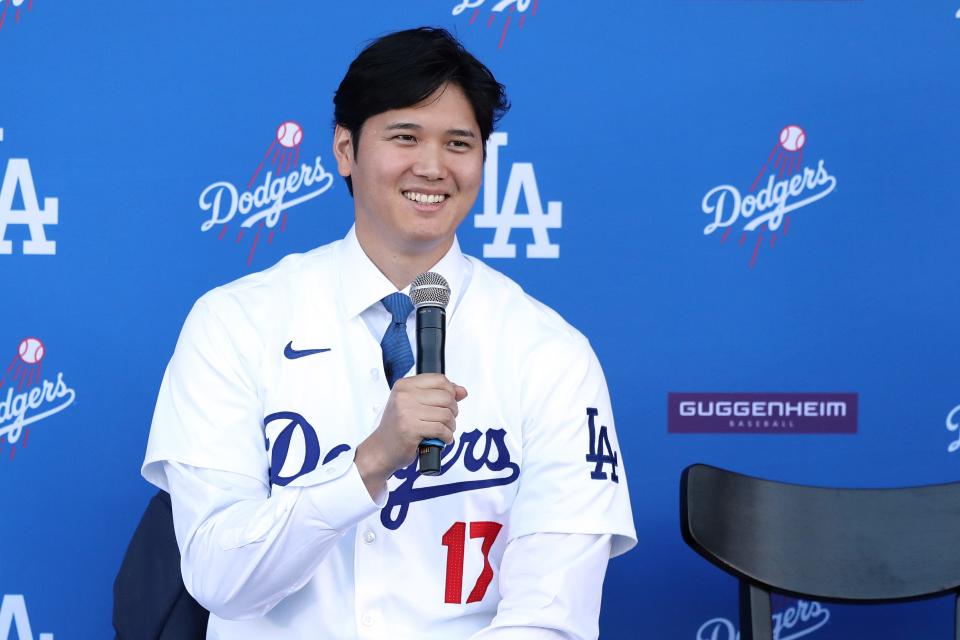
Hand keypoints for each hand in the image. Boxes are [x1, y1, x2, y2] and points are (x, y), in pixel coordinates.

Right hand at [355, 374, 467, 497]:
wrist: (381, 450)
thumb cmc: (399, 427)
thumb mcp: (415, 405)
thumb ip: (439, 395)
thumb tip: (462, 391)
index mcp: (404, 385)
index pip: (439, 380)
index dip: (451, 391)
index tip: (449, 403)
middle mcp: (404, 395)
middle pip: (446, 397)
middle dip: (453, 411)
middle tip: (447, 421)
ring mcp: (406, 412)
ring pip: (446, 414)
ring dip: (450, 426)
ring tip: (444, 431)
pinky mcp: (410, 429)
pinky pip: (441, 429)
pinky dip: (447, 436)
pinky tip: (442, 439)